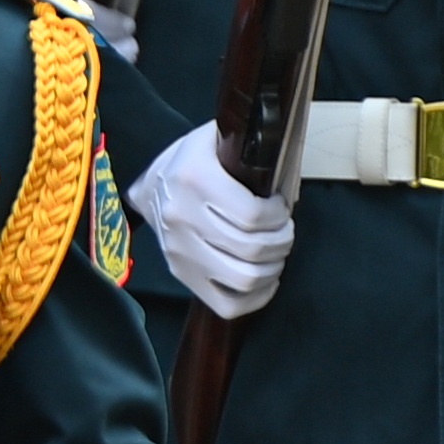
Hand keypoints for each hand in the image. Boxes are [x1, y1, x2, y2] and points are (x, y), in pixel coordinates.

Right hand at [130, 120, 292, 316]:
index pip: (253, 215)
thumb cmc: (197, 161)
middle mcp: (181, 217)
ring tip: (274, 252)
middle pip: (253, 249)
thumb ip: (256, 149)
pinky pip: (227, 304)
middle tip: (282, 229)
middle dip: (282, 240)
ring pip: (245, 278)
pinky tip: (265, 278)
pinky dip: (256, 297)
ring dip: (273, 268)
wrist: (152, 183)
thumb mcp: (220, 139)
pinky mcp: (181, 274)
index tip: (279, 207)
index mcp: (193, 179)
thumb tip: (291, 179)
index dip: (279, 215)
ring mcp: (179, 250)